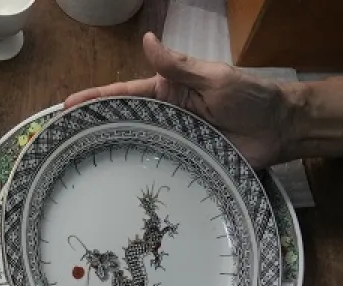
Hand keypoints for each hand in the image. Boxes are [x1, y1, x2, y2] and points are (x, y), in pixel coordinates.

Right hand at [66, 32, 298, 169]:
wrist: (280, 128)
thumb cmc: (251, 97)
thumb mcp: (214, 77)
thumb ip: (178, 65)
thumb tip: (147, 40)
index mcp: (168, 91)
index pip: (124, 93)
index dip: (95, 99)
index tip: (67, 106)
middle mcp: (166, 116)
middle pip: (123, 123)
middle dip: (93, 129)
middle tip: (62, 141)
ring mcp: (175, 142)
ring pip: (137, 147)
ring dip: (111, 155)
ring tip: (79, 166)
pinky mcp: (187, 164)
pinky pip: (160, 170)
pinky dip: (140, 177)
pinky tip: (118, 187)